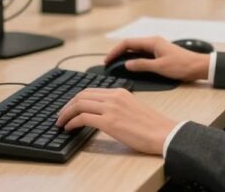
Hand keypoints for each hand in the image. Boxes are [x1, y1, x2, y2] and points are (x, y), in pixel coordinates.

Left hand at [56, 88, 177, 155]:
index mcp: (120, 92)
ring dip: (66, 113)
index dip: (76, 99)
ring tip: (61, 122)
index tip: (70, 107)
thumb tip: (102, 113)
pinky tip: (69, 128)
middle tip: (61, 115)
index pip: (91, 91)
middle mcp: (114, 97)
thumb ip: (118, 105)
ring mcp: (111, 108)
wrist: (164, 133)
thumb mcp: (133, 107)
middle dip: (67, 105)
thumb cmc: (152, 125)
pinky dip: (72, 122)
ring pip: (79, 104)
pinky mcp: (109, 122)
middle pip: (82, 95)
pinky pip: (83, 118)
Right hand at [104, 37, 209, 81]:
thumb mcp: (160, 67)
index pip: (128, 43)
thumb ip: (142, 65)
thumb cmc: (182, 65)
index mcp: (152, 42)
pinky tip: (131, 66)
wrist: (198, 67)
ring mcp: (156, 48)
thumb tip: (128, 64)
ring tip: (116, 65)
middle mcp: (153, 42)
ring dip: (125, 56)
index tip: (107, 60)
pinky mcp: (160, 54)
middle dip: (118, 53)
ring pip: (136, 50)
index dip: (115, 51)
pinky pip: (142, 54)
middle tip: (109, 63)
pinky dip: (134, 59)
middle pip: (130, 45)